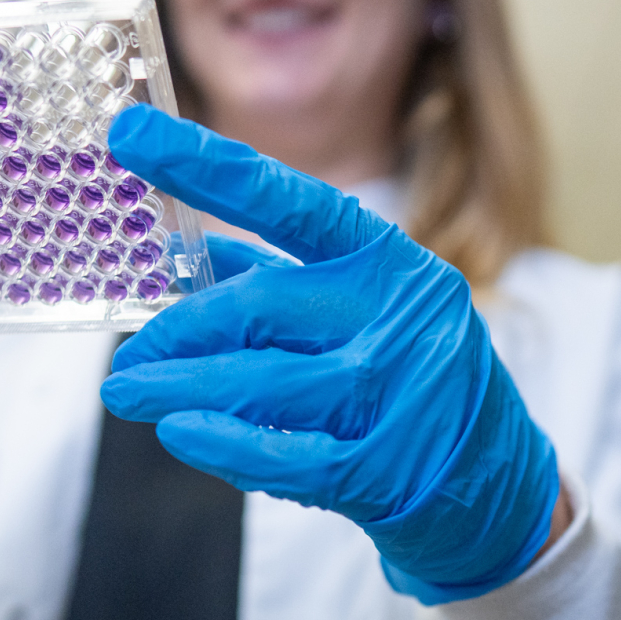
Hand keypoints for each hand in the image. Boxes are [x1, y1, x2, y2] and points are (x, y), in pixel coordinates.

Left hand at [100, 105, 560, 604]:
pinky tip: (177, 433)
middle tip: (127, 356)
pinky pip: (280, 453)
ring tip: (127, 392)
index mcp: (389, 260)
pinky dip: (219, 442)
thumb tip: (180, 249)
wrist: (493, 486)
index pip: (289, 201)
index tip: (132, 133)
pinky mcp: (384, 466)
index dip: (206, 164)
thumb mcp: (362, 310)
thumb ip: (276, 276)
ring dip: (177, 387)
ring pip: (259, 381)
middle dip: (176, 329)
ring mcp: (395, 391)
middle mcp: (398, 315)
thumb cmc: (408, 381)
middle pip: (259, 304)